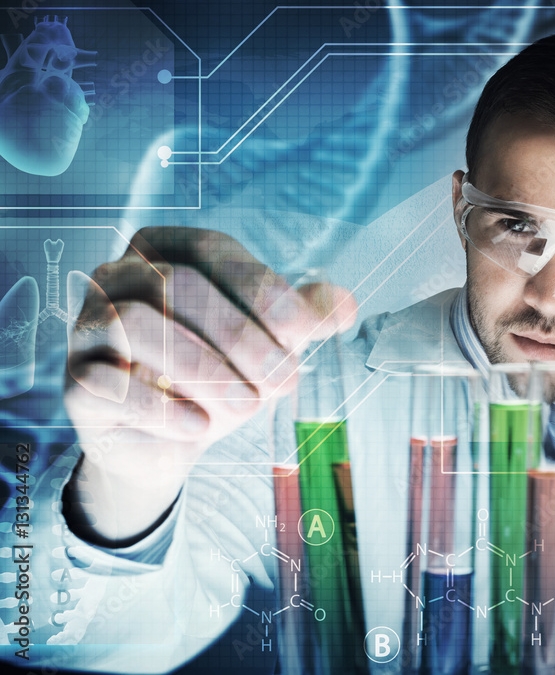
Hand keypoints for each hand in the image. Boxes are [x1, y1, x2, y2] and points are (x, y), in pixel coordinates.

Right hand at [62, 227, 356, 543]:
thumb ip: (303, 317)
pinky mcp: (76, 382)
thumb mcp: (267, 340)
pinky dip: (162, 408)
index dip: (262, 287)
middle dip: (242, 335)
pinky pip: (109, 383)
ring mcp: (88, 327)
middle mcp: (118, 277)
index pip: (213, 249)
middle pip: (177, 285)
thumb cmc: (219, 371)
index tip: (304, 332)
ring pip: (138, 325)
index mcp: (165, 249)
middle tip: (285, 380)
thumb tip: (345, 304)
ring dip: (205, 370)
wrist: (171, 436)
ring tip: (247, 406)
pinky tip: (200, 427)